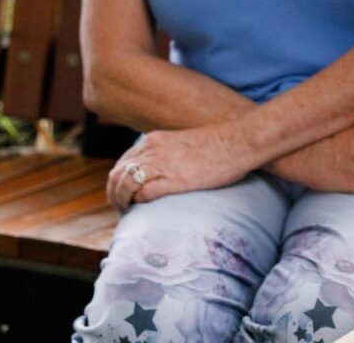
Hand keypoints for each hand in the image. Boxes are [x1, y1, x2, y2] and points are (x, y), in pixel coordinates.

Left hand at [106, 124, 253, 211]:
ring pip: (125, 186)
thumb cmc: (217, 145)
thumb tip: (157, 171)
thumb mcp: (181, 143)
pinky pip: (144, 194)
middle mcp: (152, 150)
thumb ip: (165, 153)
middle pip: (117, 176)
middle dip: (114, 195)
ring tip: (127, 213)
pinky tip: (143, 209)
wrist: (239, 141)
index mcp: (152, 141)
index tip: (122, 195)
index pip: (121, 164)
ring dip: (122, 202)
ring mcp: (162, 165)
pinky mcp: (174, 180)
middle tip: (120, 208)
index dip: (117, 182)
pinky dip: (139, 203)